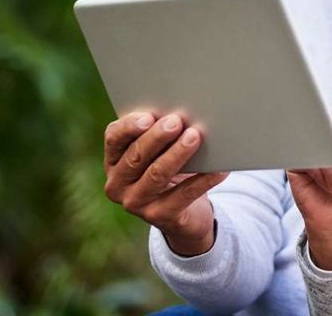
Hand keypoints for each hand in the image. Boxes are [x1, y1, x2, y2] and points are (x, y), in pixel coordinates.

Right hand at [103, 111, 228, 255]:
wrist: (183, 213)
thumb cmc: (169, 168)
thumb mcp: (158, 152)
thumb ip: (159, 135)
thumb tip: (182, 115)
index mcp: (113, 160)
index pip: (113, 138)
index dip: (129, 126)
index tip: (148, 116)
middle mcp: (117, 184)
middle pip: (136, 156)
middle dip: (157, 137)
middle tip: (176, 121)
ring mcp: (135, 203)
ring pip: (157, 174)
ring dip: (177, 154)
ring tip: (194, 137)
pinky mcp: (159, 217)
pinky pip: (184, 194)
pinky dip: (203, 179)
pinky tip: (218, 168)